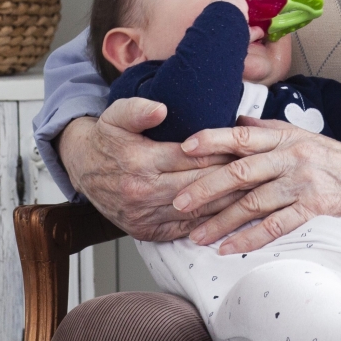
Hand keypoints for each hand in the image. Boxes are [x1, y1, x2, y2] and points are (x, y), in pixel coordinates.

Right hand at [56, 98, 242, 241]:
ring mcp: (143, 216)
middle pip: (199, 186)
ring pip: (196, 211)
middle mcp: (142, 192)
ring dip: (225, 204)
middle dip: (231, 179)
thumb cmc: (106, 139)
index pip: (193, 158)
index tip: (246, 149)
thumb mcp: (116, 114)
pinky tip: (228, 215)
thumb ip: (139, 109)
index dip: (222, 153)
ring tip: (254, 194)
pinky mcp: (144, 231)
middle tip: (259, 171)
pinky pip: (184, 229)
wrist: (81, 168)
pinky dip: (207, 223)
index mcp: (140, 161)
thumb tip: (160, 110)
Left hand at [173, 120, 340, 253]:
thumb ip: (272, 131)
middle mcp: (293, 154)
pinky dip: (249, 239)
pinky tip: (229, 249)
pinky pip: (276, 225)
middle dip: (205, 187)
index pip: (242, 134)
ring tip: (196, 237)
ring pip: (253, 202)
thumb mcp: (307, 138)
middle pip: (240, 170)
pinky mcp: (317, 206)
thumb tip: (238, 121)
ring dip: (221, 222)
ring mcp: (305, 181)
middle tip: (178, 202)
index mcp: (287, 135)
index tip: (184, 148)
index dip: (211, 139)